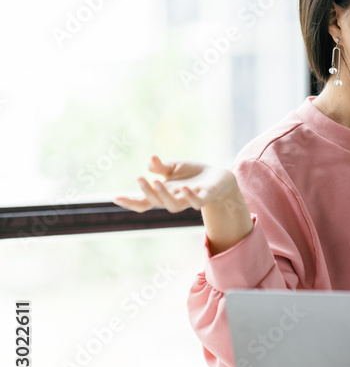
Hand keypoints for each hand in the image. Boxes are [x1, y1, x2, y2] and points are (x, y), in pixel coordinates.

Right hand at [113, 155, 238, 212]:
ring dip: (164, 195)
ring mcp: (188, 200)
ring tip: (156, 181)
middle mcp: (174, 199)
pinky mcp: (204, 198)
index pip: (144, 201)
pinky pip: (196, 202)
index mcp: (164, 193)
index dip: (130, 201)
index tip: (115, 198)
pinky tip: (184, 188)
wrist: (218, 177)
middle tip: (139, 179)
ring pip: (173, 206)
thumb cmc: (193, 174)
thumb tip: (150, 161)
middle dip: (146, 192)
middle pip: (156, 202)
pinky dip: (190, 196)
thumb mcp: (174, 167)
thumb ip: (161, 167)